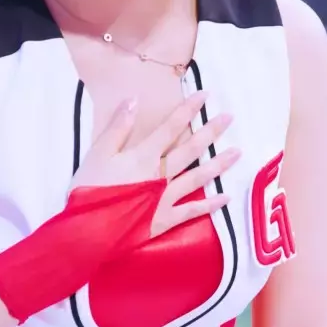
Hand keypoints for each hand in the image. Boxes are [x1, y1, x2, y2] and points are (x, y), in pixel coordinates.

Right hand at [72, 95, 239, 238]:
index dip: (188, 110)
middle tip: (230, 118)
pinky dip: (209, 205)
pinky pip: (192, 211)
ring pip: (197, 177)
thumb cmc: (89, 190)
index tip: (205, 95)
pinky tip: (225, 198)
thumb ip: (117, 128)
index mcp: (143, 156)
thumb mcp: (97, 154)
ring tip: (237, 153)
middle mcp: (160, 174)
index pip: (170, 127)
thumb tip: (133, 101)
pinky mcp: (165, 220)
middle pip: (190, 149)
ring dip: (218, 164)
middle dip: (211, 132)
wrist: (90, 230)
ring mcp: (165, 198)